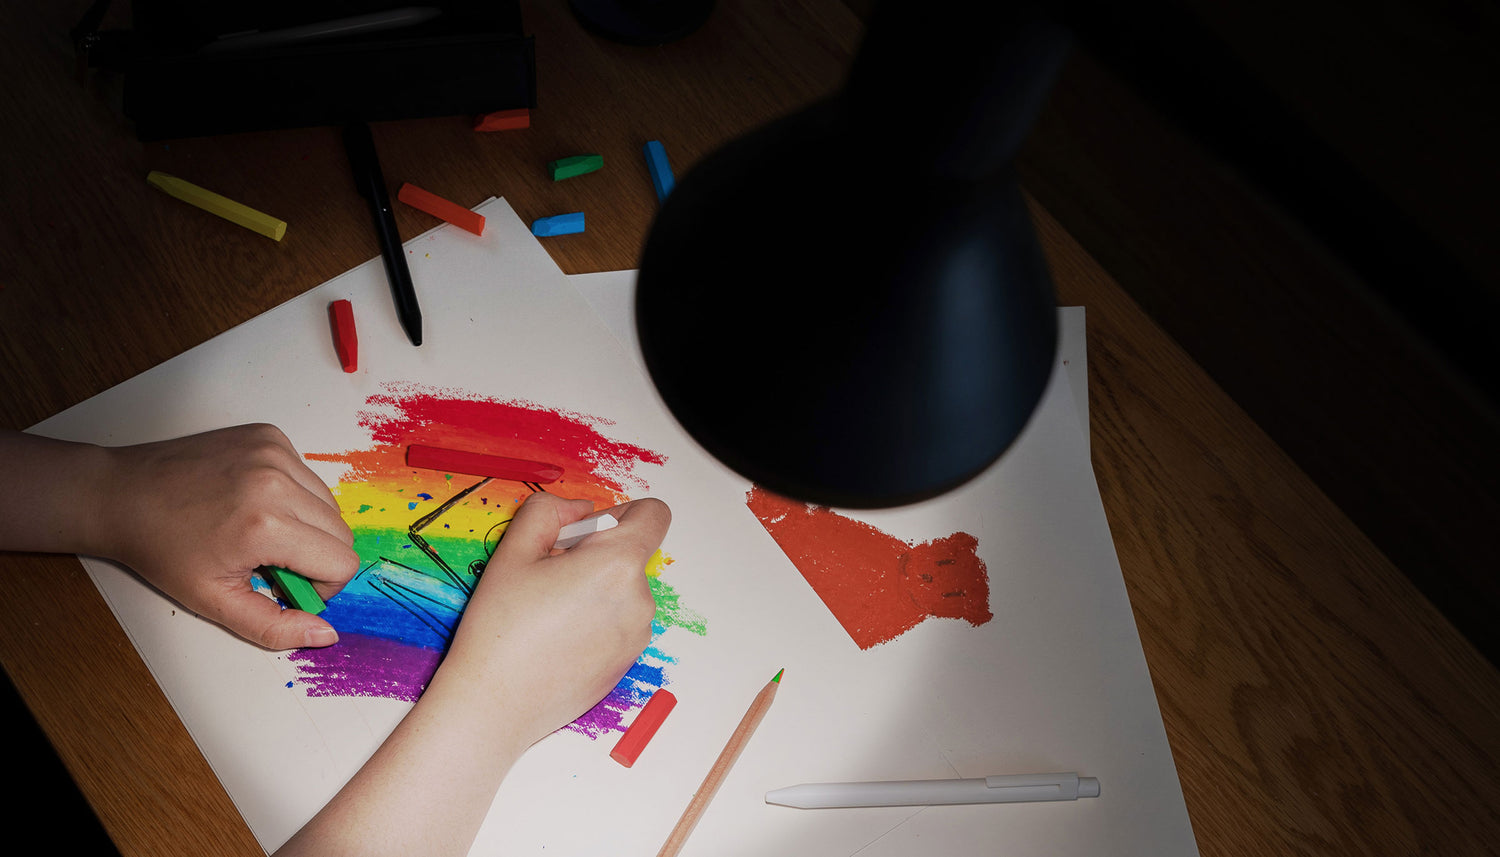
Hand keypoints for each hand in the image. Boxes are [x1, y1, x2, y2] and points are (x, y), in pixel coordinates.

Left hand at [93, 424, 358, 649]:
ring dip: (307, 525)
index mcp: (266, 526)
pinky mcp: (270, 434)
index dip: (323, 585)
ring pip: (329, 503)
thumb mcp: (214, 602)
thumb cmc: (163, 550)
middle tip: (271, 561)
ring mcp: (274, 451)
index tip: (287, 584)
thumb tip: (326, 633)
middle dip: (316, 556)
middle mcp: (277, 480)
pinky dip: (293, 494)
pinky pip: (307, 475)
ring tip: (261, 531)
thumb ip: (274, 627)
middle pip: (342, 532)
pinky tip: (253, 500)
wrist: (121, 495)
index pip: (341, 562)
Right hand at [274, 492, 670, 856]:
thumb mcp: (514, 549)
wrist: (494, 706)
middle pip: (632, 554)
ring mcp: (637, 636)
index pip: (654, 515)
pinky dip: (597, 621)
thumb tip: (582, 510)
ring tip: (548, 613)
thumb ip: (550, 510)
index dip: (620, 513)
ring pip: (624, 590)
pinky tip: (557, 640)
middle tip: (547, 577)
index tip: (583, 534)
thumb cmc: (500, 629)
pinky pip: (620, 623)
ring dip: (596, 589)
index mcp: (618, 565)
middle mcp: (639, 600)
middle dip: (596, 554)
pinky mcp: (627, 663)